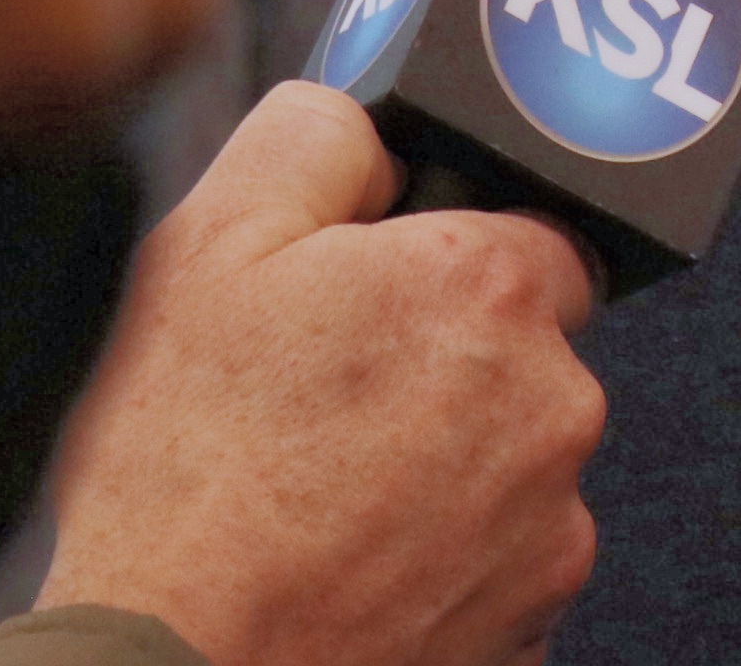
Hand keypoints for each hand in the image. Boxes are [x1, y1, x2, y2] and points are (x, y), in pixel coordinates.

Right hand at [40, 85, 604, 665]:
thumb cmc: (185, 472)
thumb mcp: (209, 247)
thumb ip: (314, 139)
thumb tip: (374, 125)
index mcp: (492, 288)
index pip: (529, 234)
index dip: (441, 260)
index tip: (369, 304)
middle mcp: (556, 403)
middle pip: (522, 352)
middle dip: (442, 366)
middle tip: (324, 407)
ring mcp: (553, 530)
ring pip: (510, 463)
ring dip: (443, 469)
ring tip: (321, 500)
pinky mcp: (532, 629)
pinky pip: (496, 563)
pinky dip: (439, 564)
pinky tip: (347, 570)